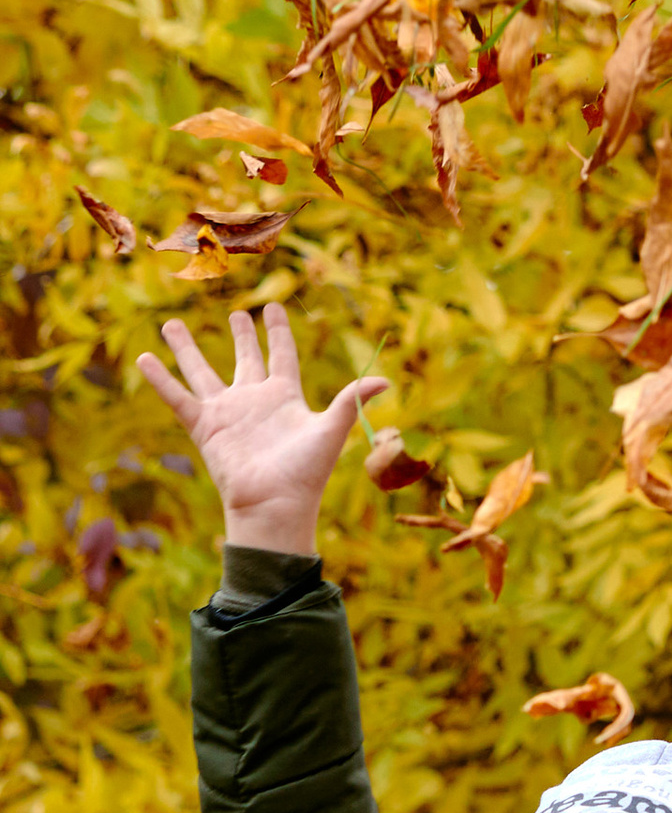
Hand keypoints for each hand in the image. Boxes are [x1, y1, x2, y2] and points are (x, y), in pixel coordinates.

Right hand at [136, 305, 387, 562]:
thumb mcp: (332, 429)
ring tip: (171, 324)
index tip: (273, 307)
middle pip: (244, 358)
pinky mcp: (204, 426)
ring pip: (202, 371)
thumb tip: (386, 380)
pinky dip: (160, 379)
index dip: (278, 331)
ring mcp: (227, 412)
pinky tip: (144, 357)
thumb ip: (352, 400)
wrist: (275, 505)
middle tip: (236, 314)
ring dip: (186, 348)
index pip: (282, 354)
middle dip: (240, 336)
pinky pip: (177, 397)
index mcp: (285, 396)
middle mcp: (254, 400)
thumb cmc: (306, 473)